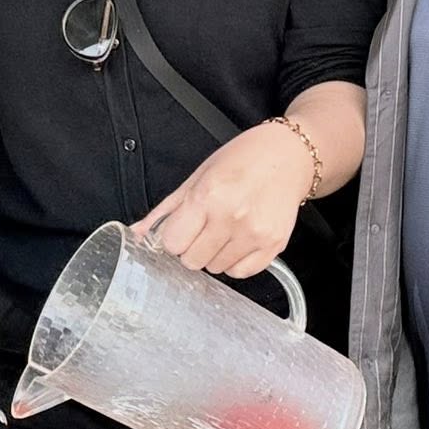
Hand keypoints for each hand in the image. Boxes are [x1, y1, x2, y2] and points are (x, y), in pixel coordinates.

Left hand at [132, 120, 314, 278]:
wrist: (290, 155)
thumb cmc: (244, 158)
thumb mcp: (199, 175)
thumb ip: (167, 209)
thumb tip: (138, 233)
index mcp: (208, 196)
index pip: (173, 243)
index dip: (174, 237)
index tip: (183, 227)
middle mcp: (232, 218)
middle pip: (192, 261)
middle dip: (193, 246)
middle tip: (205, 225)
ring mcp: (255, 234)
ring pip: (216, 269)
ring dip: (215, 253)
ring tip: (227, 227)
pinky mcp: (274, 245)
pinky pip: (242, 272)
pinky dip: (236, 261)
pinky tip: (241, 238)